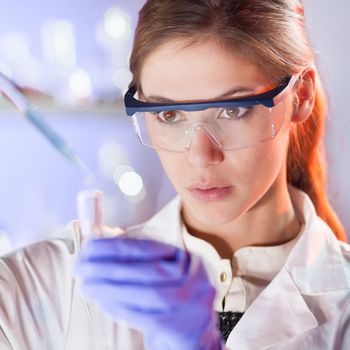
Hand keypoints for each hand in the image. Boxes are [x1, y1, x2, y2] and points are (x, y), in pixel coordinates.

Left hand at [75, 237, 222, 349]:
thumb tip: (101, 249)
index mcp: (188, 260)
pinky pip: (147, 317)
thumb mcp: (165, 275)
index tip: (91, 247)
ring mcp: (192, 303)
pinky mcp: (182, 328)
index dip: (118, 246)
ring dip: (112, 289)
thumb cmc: (171, 300)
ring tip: (88, 286)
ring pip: (148, 293)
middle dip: (111, 268)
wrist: (195, 336)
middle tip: (82, 268)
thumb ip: (141, 261)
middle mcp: (195, 279)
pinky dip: (122, 309)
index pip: (150, 248)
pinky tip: (104, 304)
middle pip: (149, 270)